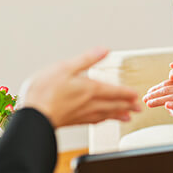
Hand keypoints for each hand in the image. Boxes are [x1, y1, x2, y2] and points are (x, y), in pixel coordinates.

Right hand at [24, 48, 140, 127]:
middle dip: (128, 106)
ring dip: (119, 115)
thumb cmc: (44, 92)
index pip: (114, 91)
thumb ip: (86, 60)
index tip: (136, 95)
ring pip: (106, 114)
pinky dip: (103, 120)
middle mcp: (89, 103)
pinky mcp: (73, 121)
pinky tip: (103, 121)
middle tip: (138, 108)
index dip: (126, 93)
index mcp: (90, 89)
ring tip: (127, 117)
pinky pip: (94, 121)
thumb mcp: (65, 67)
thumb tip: (103, 50)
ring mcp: (82, 114)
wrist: (33, 117)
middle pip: (114, 105)